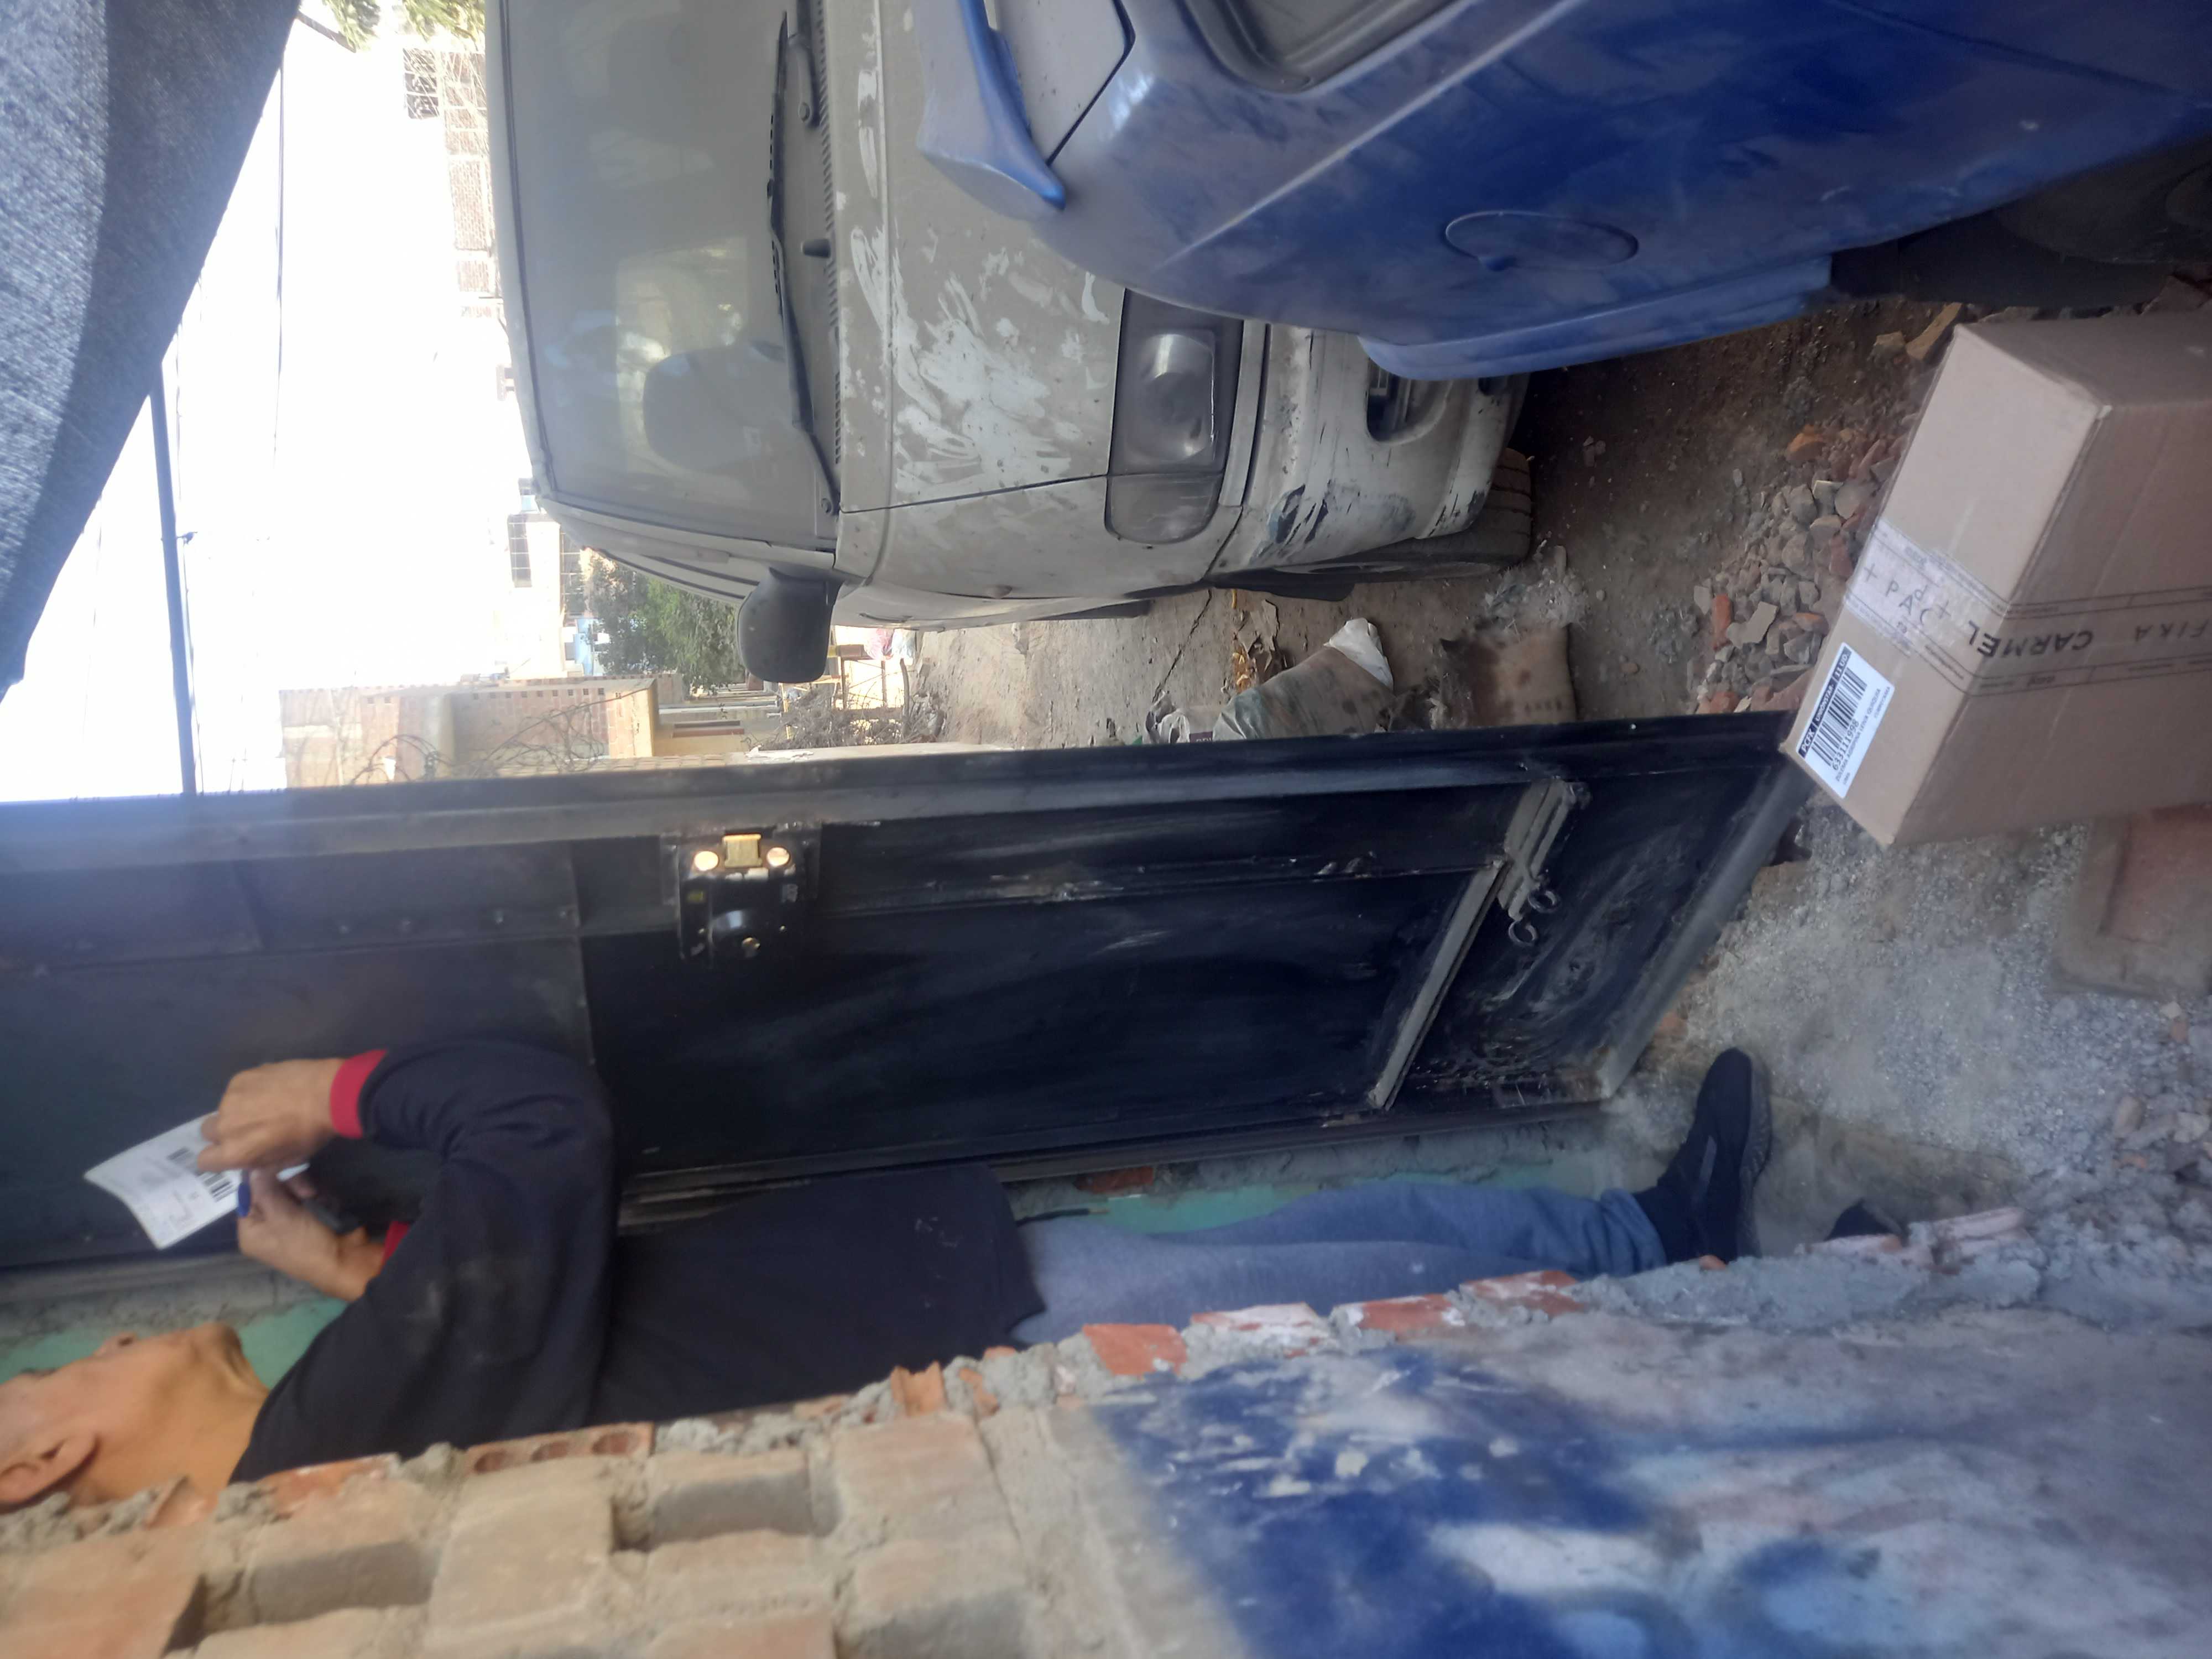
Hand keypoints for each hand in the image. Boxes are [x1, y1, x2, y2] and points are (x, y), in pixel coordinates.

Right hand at [198, 1059, 343, 1173]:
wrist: (328, 1094)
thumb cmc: (310, 1133)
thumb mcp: (287, 1160)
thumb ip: (261, 1164)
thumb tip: (252, 1163)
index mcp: (234, 1152)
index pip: (204, 1160)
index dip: (217, 1157)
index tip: (232, 1151)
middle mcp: (225, 1126)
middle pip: (209, 1132)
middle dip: (224, 1132)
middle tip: (249, 1127)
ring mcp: (230, 1098)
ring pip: (223, 1108)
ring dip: (237, 1110)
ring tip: (265, 1104)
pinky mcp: (240, 1078)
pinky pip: (235, 1089)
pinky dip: (248, 1091)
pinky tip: (270, 1088)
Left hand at [236, 1171, 384, 1300]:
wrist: (343, 1259)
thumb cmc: (305, 1242)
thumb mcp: (281, 1216)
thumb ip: (264, 1190)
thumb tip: (252, 1169)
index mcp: (250, 1232)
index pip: (246, 1196)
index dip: (260, 1179)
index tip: (274, 1164)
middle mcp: (265, 1225)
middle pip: (267, 1191)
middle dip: (286, 1186)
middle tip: (304, 1191)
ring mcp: (286, 1220)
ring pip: (287, 1191)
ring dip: (302, 1189)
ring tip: (314, 1196)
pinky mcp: (306, 1216)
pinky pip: (302, 1197)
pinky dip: (312, 1195)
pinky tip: (321, 1198)